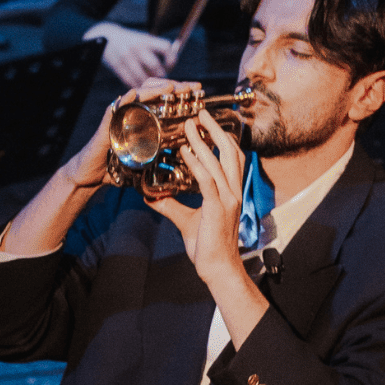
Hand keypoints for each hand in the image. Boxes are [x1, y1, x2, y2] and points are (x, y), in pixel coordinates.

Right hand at [58, 78, 200, 190]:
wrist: (93, 174)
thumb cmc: (120, 167)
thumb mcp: (149, 157)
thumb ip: (166, 152)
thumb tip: (191, 152)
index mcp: (145, 116)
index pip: (165, 96)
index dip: (182, 91)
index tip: (200, 91)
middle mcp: (133, 110)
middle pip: (154, 88)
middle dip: (174, 85)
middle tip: (193, 87)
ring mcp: (120, 113)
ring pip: (138, 92)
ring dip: (155, 88)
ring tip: (171, 87)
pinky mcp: (107, 121)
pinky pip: (116, 105)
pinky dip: (126, 98)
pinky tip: (135, 94)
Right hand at [86, 21, 178, 86]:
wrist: (105, 37)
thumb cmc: (129, 41)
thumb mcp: (143, 39)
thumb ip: (155, 50)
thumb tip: (169, 68)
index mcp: (146, 40)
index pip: (165, 47)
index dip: (171, 59)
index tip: (169, 65)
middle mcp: (137, 47)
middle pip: (155, 65)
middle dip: (160, 75)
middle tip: (160, 78)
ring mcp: (126, 57)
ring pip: (142, 77)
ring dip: (148, 84)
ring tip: (150, 84)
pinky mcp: (117, 66)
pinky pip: (130, 81)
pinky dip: (136, 86)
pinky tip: (139, 86)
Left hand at [146, 108, 249, 289]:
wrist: (218, 269)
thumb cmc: (207, 247)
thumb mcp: (186, 221)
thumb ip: (171, 206)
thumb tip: (151, 196)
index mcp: (230, 192)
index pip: (232, 158)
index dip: (221, 137)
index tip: (207, 123)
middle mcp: (233, 192)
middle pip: (230, 152)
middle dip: (216, 130)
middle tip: (199, 114)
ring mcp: (228, 199)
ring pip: (218, 161)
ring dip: (202, 141)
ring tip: (189, 126)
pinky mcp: (218, 208)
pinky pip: (207, 180)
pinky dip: (196, 163)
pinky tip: (184, 151)